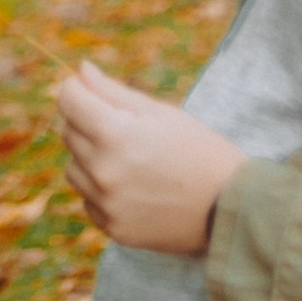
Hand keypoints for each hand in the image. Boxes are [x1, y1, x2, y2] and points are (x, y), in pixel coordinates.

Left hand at [56, 64, 246, 256]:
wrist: (233, 209)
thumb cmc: (201, 152)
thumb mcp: (161, 114)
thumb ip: (113, 92)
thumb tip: (80, 71)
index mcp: (114, 135)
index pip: (68, 99)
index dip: (78, 89)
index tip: (90, 90)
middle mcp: (103, 171)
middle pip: (68, 132)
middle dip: (87, 121)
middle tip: (124, 126)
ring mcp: (107, 204)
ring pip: (74, 168)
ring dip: (90, 157)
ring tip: (131, 159)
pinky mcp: (114, 229)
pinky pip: (89, 200)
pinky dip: (102, 190)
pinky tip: (134, 187)